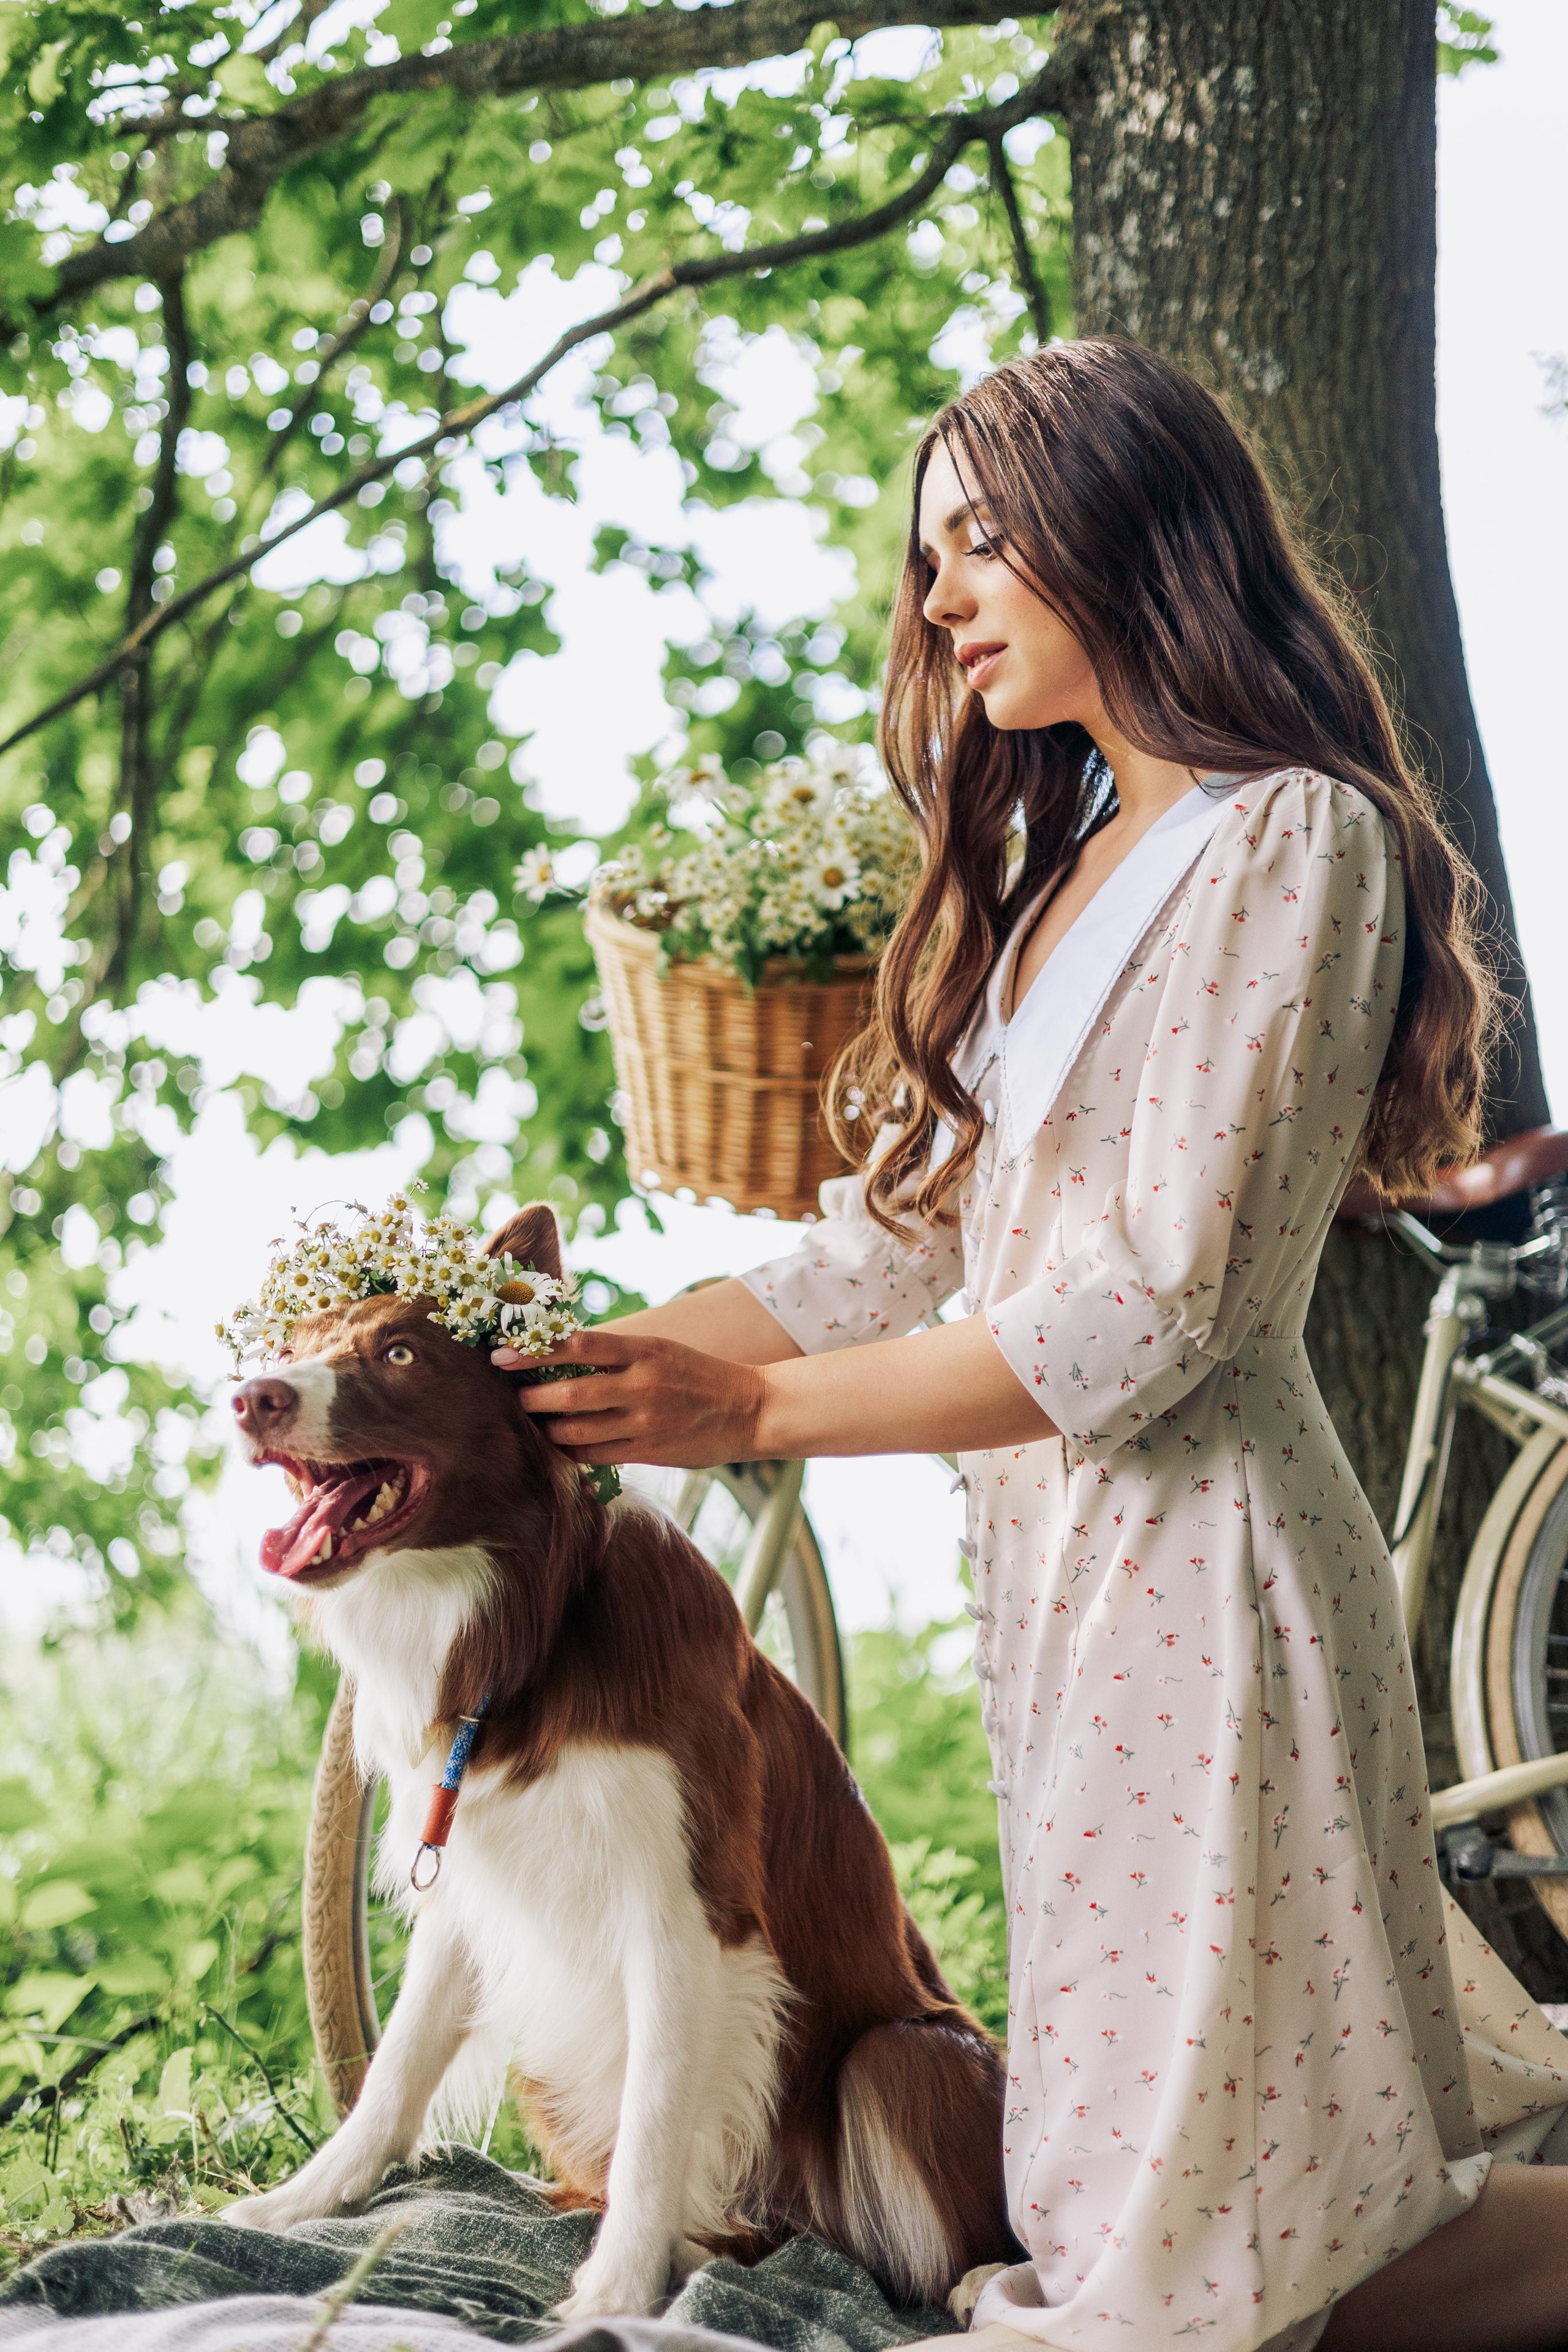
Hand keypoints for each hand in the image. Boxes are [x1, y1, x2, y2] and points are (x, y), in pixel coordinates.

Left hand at [500, 1328, 767, 1467]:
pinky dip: (572, 1451)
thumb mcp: (661, 1351)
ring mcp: (646, 1421)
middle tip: (516, 1398)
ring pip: (576, 1429)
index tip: (503, 1355)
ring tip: (537, 1424)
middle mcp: (642, 1384)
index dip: (534, 1350)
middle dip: (532, 1398)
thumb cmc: (697, 1375)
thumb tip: (561, 1353)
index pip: (578, 1344)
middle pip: (569, 1391)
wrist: (749, 1409)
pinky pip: (595, 1455)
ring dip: (548, 1428)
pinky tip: (563, 1445)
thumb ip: (617, 1354)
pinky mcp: (650, 1450)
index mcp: (644, 1351)